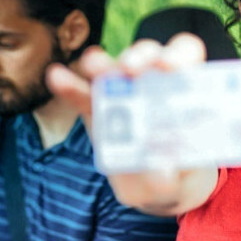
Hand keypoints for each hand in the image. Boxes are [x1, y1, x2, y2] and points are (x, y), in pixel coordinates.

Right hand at [46, 33, 216, 214]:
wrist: (156, 186)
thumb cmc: (176, 173)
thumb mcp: (176, 180)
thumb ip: (170, 174)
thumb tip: (159, 167)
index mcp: (182, 88)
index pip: (185, 54)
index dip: (178, 54)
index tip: (170, 67)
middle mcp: (153, 81)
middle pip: (147, 55)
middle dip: (138, 57)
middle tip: (130, 68)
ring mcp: (122, 92)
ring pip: (113, 68)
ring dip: (102, 64)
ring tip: (92, 65)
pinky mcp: (95, 108)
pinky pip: (81, 94)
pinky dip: (70, 85)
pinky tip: (56, 76)